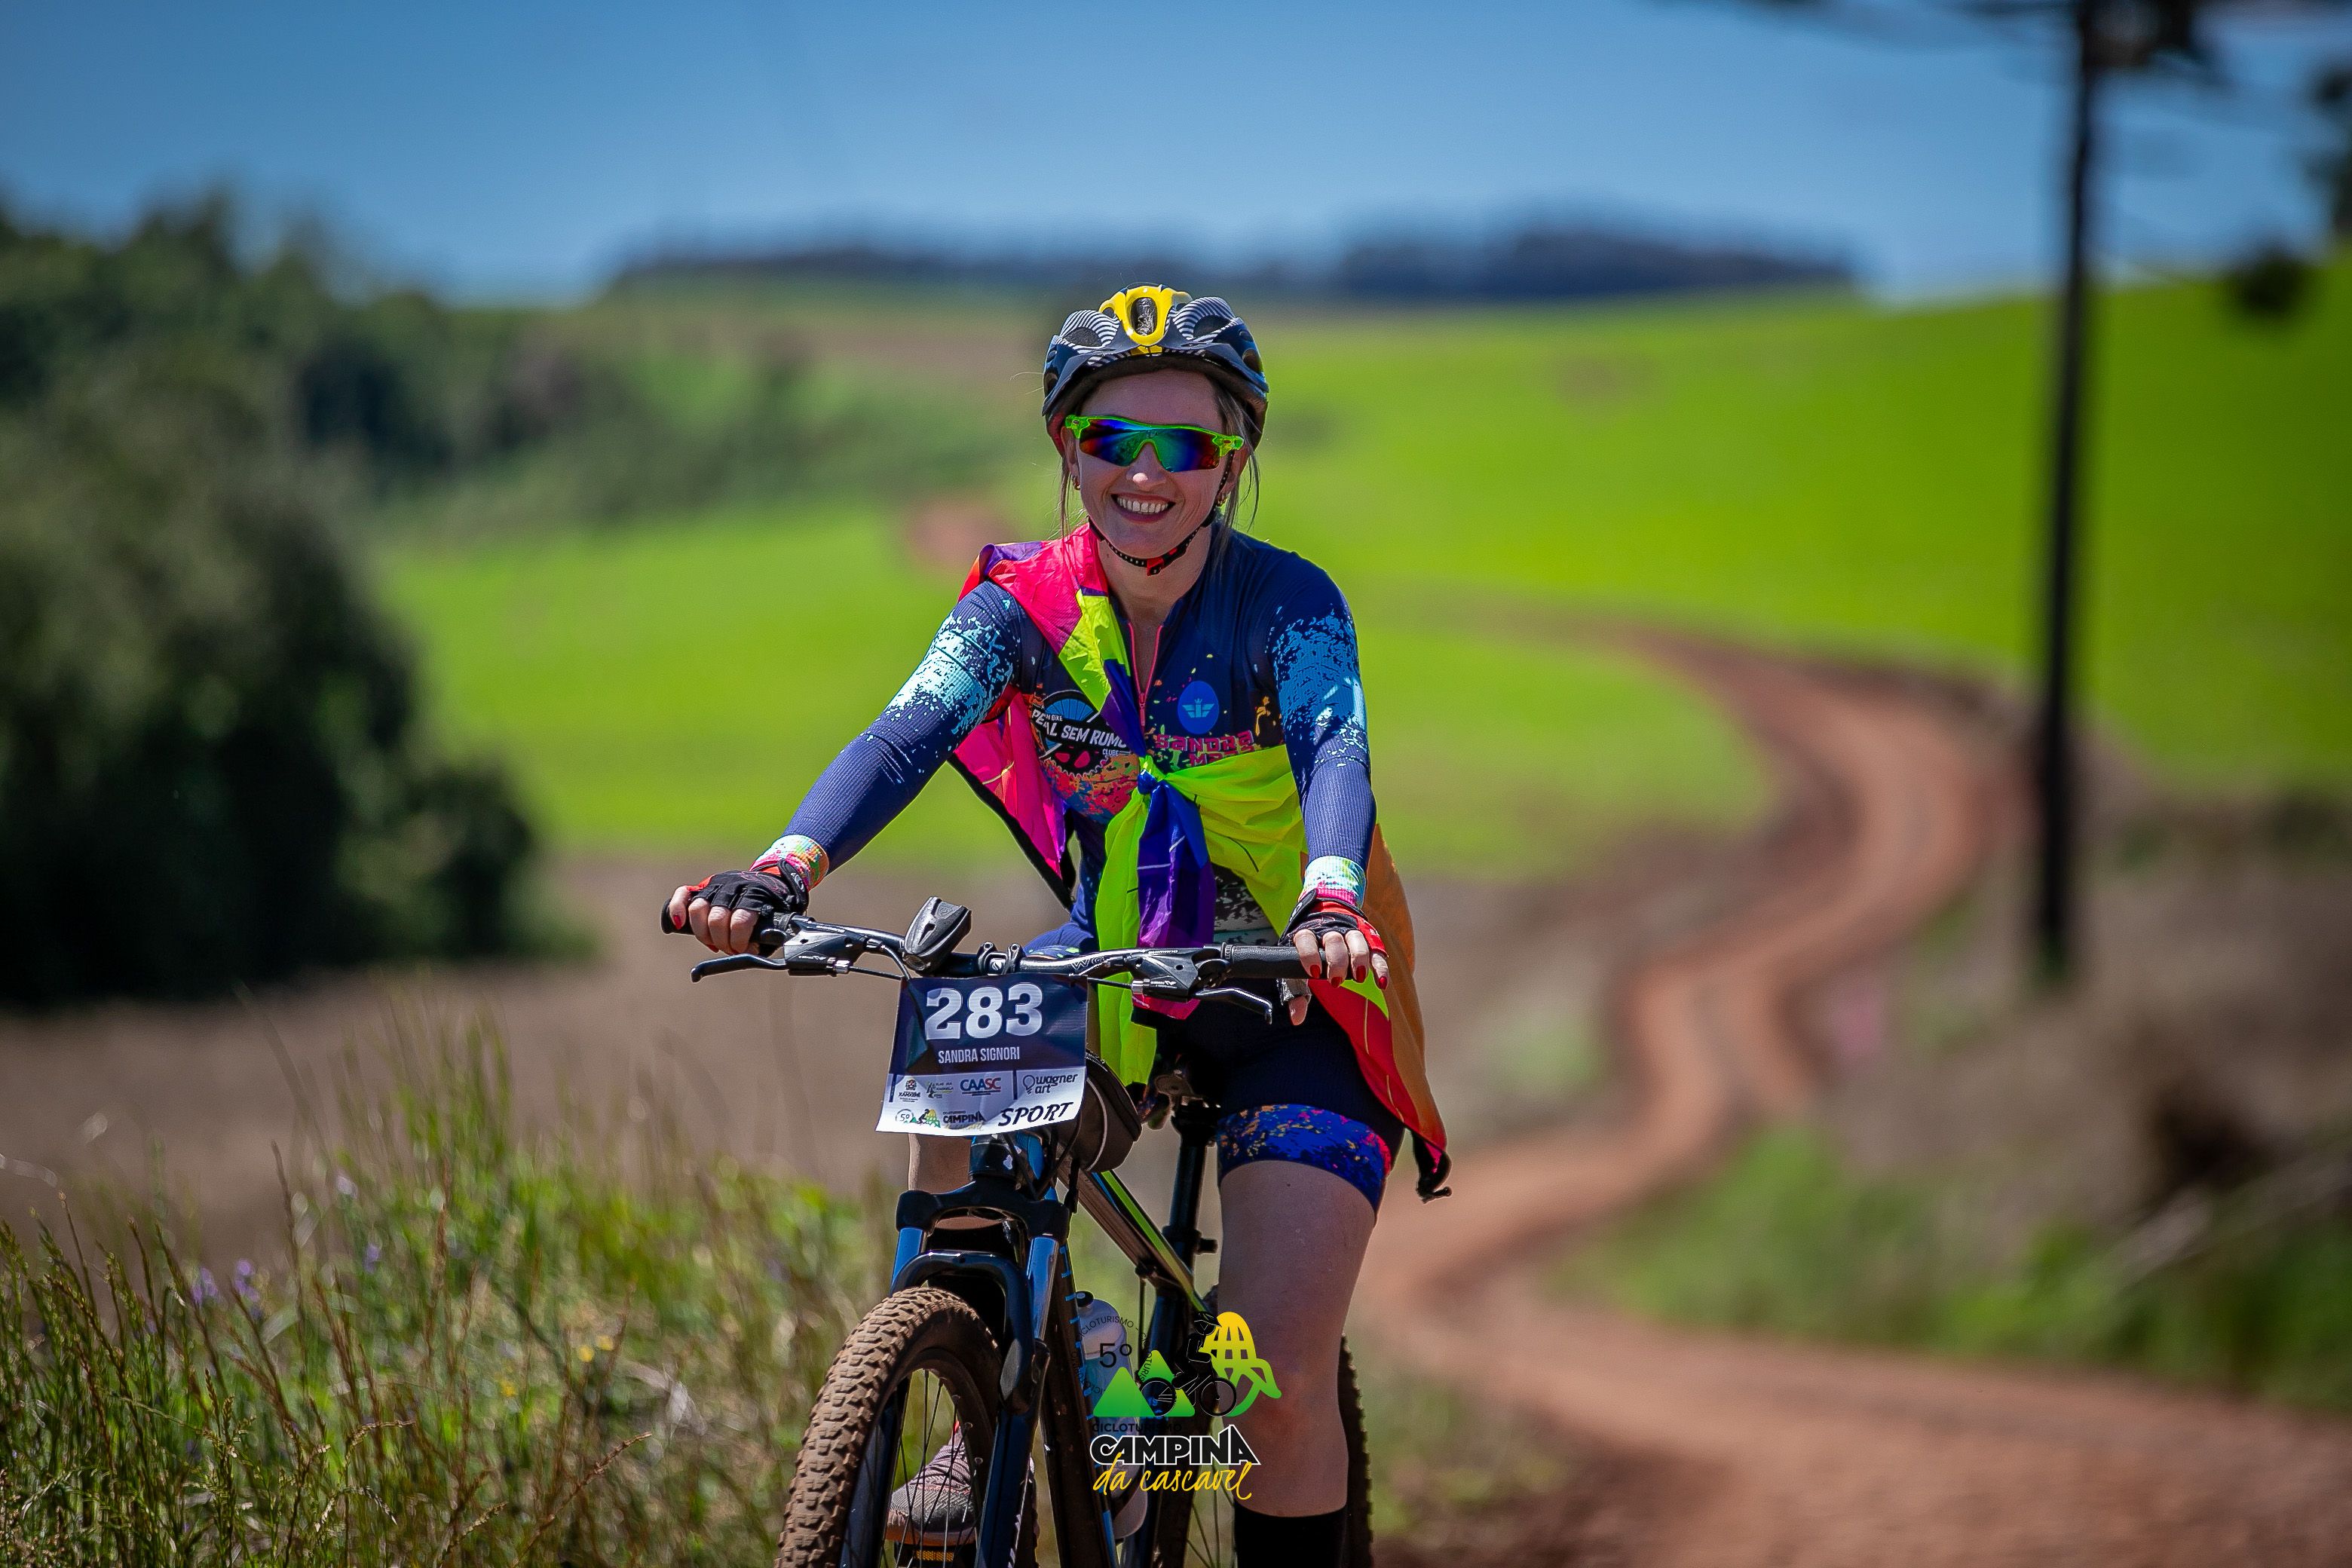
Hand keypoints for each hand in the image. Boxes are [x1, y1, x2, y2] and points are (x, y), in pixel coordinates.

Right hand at [662, 867, 805, 954]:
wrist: (772, 883)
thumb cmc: (772, 910)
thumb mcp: (777, 923)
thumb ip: (764, 939)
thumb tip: (749, 953)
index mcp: (755, 894)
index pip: (740, 919)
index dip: (738, 940)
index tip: (742, 950)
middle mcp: (734, 887)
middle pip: (717, 917)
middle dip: (721, 940)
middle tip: (728, 949)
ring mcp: (716, 885)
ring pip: (698, 908)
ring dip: (702, 933)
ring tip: (713, 943)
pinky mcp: (703, 886)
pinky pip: (683, 893)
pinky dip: (677, 909)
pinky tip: (678, 924)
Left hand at [1286, 907, 1388, 1025]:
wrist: (1325, 920)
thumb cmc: (1310, 954)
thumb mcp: (1298, 972)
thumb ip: (1296, 993)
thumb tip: (1296, 1018)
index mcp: (1307, 934)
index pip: (1306, 938)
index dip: (1310, 954)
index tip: (1314, 972)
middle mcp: (1329, 931)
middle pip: (1334, 940)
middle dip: (1336, 961)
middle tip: (1335, 981)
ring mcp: (1349, 933)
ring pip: (1356, 940)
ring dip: (1358, 958)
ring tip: (1358, 978)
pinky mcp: (1368, 940)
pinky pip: (1376, 952)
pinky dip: (1380, 967)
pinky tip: (1381, 983)